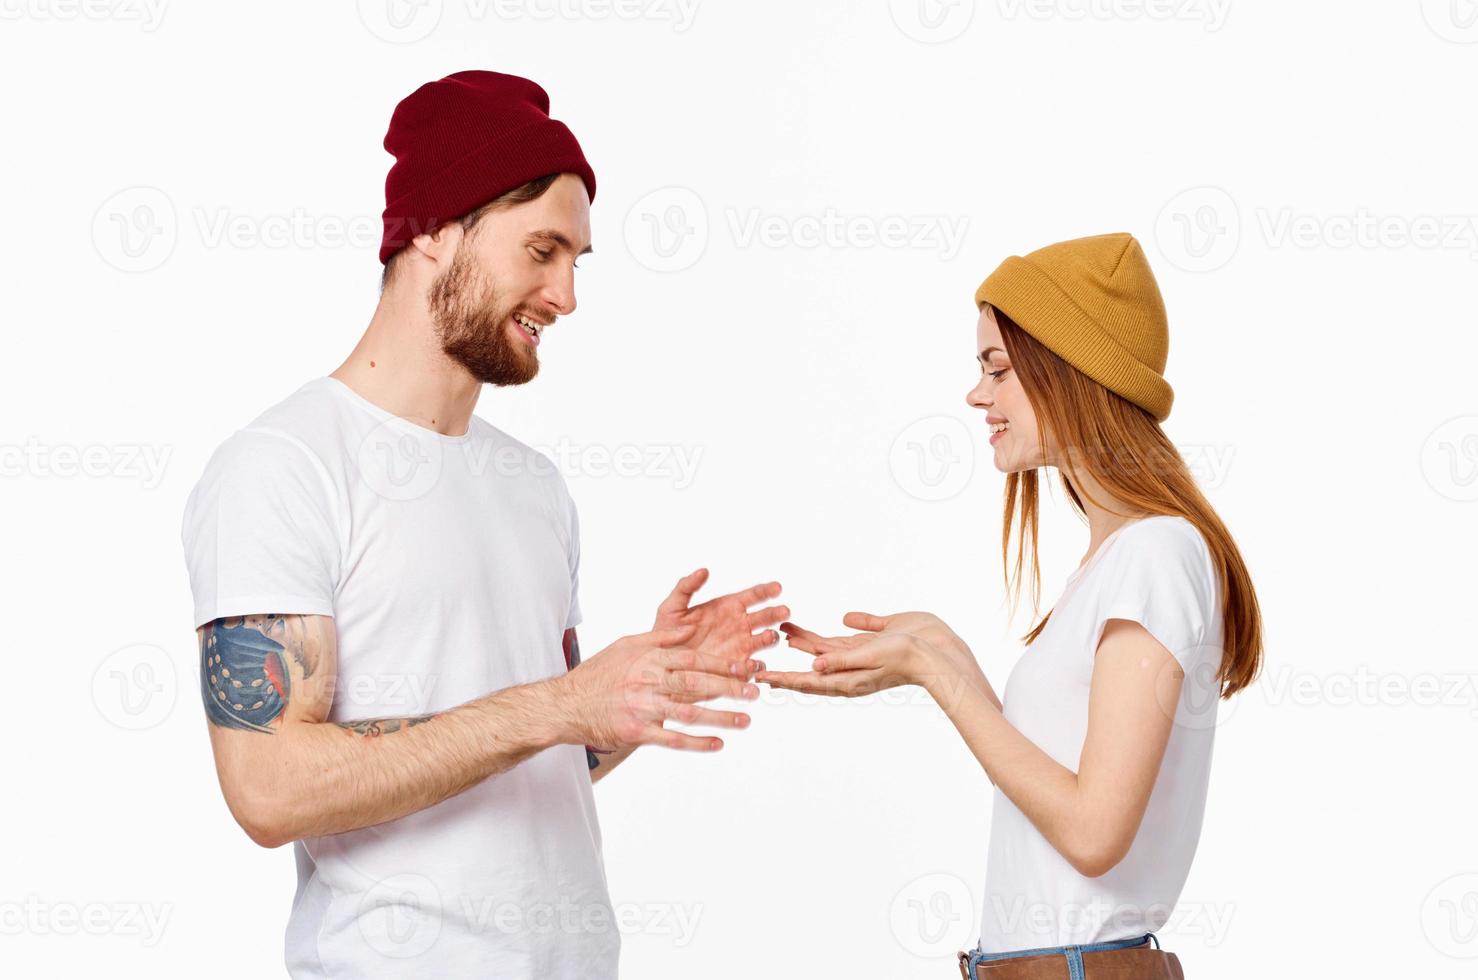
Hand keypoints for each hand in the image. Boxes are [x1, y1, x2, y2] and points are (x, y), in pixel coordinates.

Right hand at [557, 625, 761, 751]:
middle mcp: (648, 681)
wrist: (566, 705)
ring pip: (688, 713)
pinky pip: (672, 739)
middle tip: (756, 691)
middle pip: (696, 683)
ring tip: (746, 720)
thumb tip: (688, 626)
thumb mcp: (626, 645)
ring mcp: (643, 708)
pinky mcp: (637, 732)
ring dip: (720, 717)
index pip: (693, 658)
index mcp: (649, 658)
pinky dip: (696, 742)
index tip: (746, 666)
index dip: (722, 663)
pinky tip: (717, 744)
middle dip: (729, 687)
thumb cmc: (598, 673)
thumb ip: (659, 637)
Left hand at [654, 569, 788, 662]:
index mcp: (728, 607)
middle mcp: (739, 626)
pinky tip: (756, 665)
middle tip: (784, 611)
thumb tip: (703, 570)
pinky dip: (758, 667)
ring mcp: (740, 647)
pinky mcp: (736, 669)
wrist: (659, 665)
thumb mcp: (671, 608)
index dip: (766, 591)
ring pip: (765, 640)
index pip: (753, 596)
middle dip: (776, 613)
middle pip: (765, 617)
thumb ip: (686, 587)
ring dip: (771, 637)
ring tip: (770, 636)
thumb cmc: (665, 634)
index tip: (777, 587)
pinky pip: (753, 668)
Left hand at [753, 628, 933, 696]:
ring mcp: (861, 654)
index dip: (782, 679)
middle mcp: (851, 668)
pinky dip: (829, 632)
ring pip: (824, 647)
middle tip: (760, 654)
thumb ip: (843, 660)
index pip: (807, 680)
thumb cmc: (908, 658)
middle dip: (786, 658)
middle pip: (811, 663)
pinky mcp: (873, 640)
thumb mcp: (872, 656)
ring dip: (804, 639)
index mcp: (847, 678)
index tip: (758, 677)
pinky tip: (821, 625)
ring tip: (783, 629)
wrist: (940, 652)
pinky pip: (846, 636)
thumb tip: (813, 666)